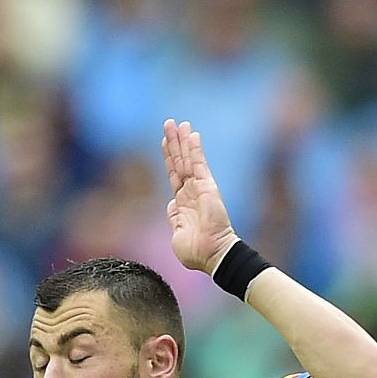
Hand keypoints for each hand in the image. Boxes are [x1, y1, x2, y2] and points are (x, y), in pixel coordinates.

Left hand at [162, 119, 239, 272]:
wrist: (212, 255)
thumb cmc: (196, 252)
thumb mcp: (176, 235)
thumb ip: (174, 218)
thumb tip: (172, 205)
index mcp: (182, 203)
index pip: (174, 174)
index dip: (169, 157)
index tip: (165, 141)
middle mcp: (191, 192)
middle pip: (180, 161)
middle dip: (174, 142)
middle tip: (169, 122)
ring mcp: (199, 187)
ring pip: (188, 158)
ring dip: (182, 140)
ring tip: (176, 122)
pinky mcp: (207, 186)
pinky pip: (199, 163)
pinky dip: (195, 148)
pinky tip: (192, 133)